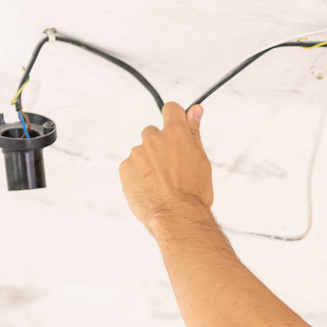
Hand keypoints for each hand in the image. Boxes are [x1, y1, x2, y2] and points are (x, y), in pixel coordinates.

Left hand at [120, 102, 213, 230]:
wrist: (177, 217)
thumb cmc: (194, 193)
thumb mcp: (201, 159)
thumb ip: (194, 131)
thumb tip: (195, 110)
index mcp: (175, 133)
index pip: (170, 109)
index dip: (175, 117)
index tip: (177, 128)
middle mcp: (153, 139)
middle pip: (153, 132)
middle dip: (160, 146)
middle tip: (172, 168)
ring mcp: (137, 153)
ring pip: (142, 152)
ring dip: (149, 163)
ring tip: (162, 184)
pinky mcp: (125, 168)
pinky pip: (131, 167)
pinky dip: (139, 176)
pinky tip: (151, 189)